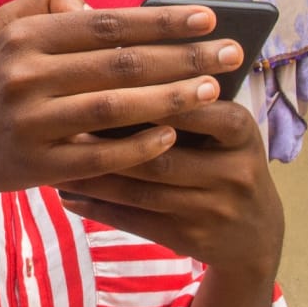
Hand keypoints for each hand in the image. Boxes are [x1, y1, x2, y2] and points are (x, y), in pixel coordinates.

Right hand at [0, 0, 244, 208]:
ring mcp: (30, 124)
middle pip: (119, 64)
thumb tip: (98, 5)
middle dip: (183, 57)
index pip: (106, 24)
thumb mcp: (2, 30)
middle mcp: (23, 77)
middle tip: (230, 54)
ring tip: (213, 92)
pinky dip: (139, 145)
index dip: (160, 21)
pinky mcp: (38, 166)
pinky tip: (174, 135)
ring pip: (115, 108)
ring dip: (170, 99)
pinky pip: (99, 155)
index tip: (207, 18)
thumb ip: (46, 3)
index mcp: (22, 37)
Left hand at [58, 99, 283, 279]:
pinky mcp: (191, 239)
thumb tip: (112, 67)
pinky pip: (135, 222)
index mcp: (240, 130)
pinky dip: (98, 209)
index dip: (144, 97)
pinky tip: (67, 196)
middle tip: (58, 125)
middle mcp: (232, 171)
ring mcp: (213, 209)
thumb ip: (182, 101)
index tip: (94, 84)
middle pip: (159, 153)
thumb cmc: (223, 160)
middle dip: (105, 141)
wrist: (255, 233)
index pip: (192, 108)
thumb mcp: (222, 128)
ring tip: (52, 162)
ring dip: (92, 177)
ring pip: (140, 191)